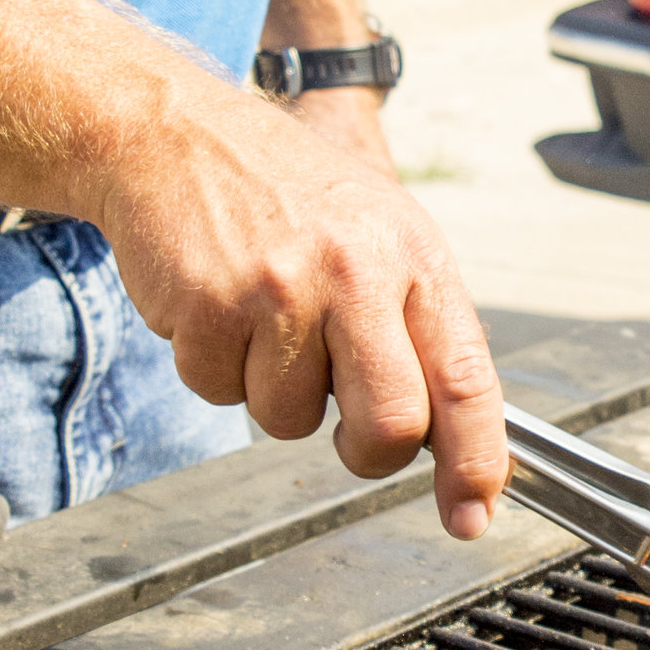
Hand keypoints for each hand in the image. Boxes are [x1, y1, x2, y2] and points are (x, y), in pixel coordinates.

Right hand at [87, 72, 504, 539]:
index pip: (465, 378)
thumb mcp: (379, 233)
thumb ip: (417, 325)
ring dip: (273, 393)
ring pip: (290, 421)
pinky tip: (218, 306)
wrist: (172, 136)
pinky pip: (218, 394)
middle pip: (388, 425)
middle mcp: (356, 270)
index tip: (471, 514)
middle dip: (366, 451)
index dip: (476, 460)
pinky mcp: (210, 306)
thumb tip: (452, 432)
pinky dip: (215, 369)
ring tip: (265, 320)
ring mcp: (281, 289)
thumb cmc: (284, 193)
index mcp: (413, 256)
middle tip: (345, 427)